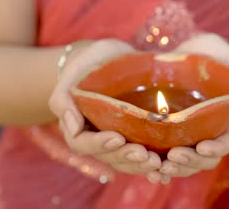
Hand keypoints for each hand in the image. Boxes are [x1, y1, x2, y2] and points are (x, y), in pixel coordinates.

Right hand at [49, 39, 161, 176]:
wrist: (108, 59)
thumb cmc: (86, 65)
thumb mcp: (72, 75)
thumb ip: (63, 100)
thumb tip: (72, 128)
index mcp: (78, 129)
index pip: (83, 143)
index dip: (100, 144)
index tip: (118, 137)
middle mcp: (97, 140)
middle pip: (109, 156)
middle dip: (127, 157)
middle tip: (145, 154)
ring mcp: (117, 142)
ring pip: (126, 161)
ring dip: (141, 165)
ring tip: (157, 162)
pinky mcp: (135, 138)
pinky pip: (141, 157)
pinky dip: (152, 166)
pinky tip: (165, 170)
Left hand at [156, 33, 228, 178]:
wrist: (191, 49)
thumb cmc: (215, 55)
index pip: (227, 142)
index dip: (216, 148)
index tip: (201, 147)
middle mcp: (211, 132)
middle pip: (206, 158)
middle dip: (191, 161)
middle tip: (172, 157)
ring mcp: (191, 135)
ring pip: (188, 161)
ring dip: (176, 168)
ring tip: (159, 167)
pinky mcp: (172, 133)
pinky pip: (167, 155)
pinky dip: (160, 166)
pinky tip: (150, 172)